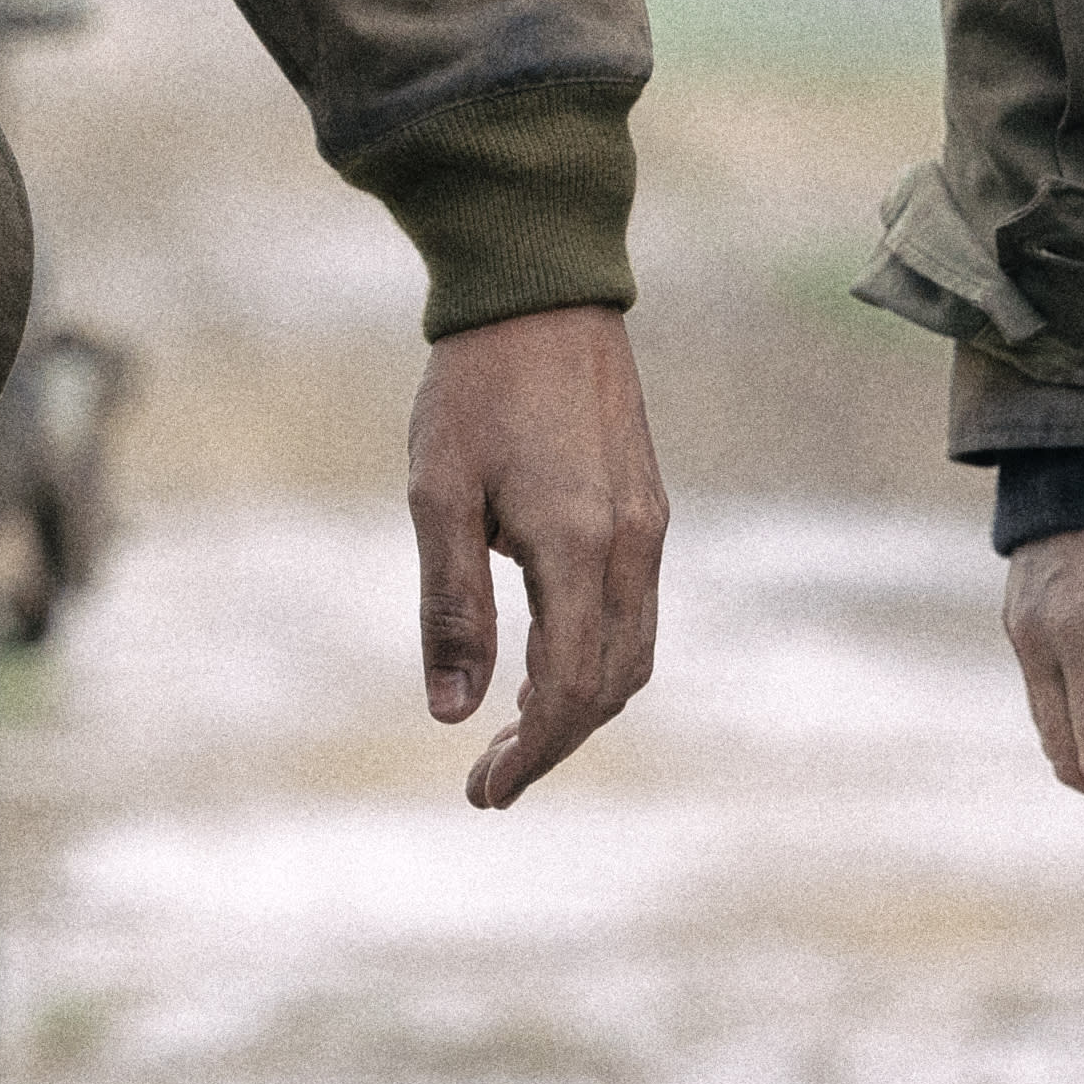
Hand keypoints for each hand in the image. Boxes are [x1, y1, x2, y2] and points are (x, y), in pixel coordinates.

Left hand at [405, 304, 668, 808]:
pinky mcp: (646, 505)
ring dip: (581, 704)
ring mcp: (646, 523)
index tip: (483, 792)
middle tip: (489, 778)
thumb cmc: (475, 387)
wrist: (540, 291)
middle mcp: (629, 542)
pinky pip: (636, 609)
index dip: (530, 753)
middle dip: (554, 742)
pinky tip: (545, 659)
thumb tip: (452, 713)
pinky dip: (599, 656)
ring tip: (514, 731)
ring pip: (634, 652)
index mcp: (576, 542)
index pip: (569, 688)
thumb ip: (451, 605)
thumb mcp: (437, 492)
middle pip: (611, 683)